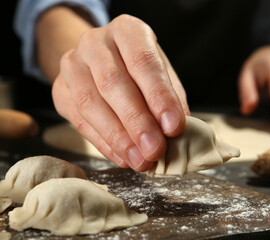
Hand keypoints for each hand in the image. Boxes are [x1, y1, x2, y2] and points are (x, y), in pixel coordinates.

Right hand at [52, 14, 189, 170]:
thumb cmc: (138, 68)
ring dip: (117, 137)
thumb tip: (180, 133)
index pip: (143, 62)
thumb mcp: (160, 72)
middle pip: (113, 83)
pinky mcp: (59, 90)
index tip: (174, 126)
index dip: (159, 96)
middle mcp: (95, 43)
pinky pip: (78, 120)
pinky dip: (103, 143)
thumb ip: (170, 98)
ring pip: (90, 103)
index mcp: (127, 31)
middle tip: (155, 149)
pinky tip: (122, 157)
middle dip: (137, 121)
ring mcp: (72, 65)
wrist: (99, 60)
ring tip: (140, 160)